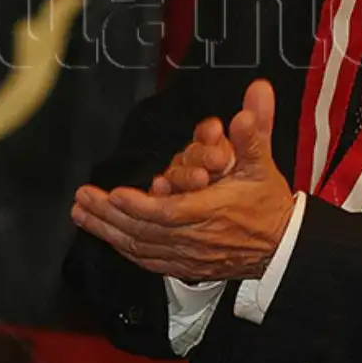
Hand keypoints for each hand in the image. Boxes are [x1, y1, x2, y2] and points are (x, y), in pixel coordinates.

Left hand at [72, 80, 294, 283]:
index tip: (113, 193)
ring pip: (141, 246)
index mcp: (211, 212)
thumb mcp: (262, 164)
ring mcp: (189, 256)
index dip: (140, 206)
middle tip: (82, 198)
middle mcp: (196, 238)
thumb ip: (254, 130)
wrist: (281, 247)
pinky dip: (124, 249)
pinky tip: (106, 235)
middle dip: (109, 215)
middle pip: (145, 230)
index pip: (169, 212)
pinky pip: (148, 261)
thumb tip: (255, 95)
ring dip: (108, 231)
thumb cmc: (267, 203)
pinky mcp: (185, 267)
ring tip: (81, 213)